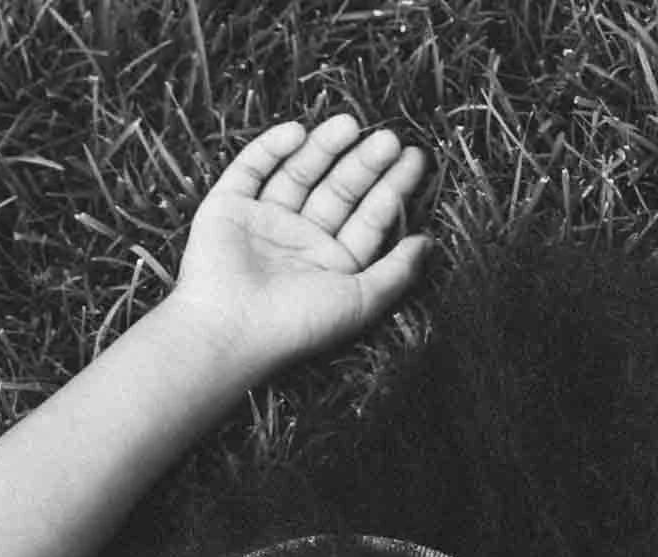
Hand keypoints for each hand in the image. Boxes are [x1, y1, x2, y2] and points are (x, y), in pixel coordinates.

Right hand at [165, 114, 434, 372]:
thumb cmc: (299, 323)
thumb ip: (397, 272)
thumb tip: (429, 243)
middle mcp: (301, 241)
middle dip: (364, 164)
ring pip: (298, 173)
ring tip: (350, 123)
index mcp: (333, 265)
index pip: (369, 218)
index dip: (393, 188)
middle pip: (338, 191)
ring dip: (323, 148)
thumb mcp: (360, 301)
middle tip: (389, 138)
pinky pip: (251, 169)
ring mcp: (264, 221)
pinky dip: (271, 148)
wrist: (229, 330)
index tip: (415, 159)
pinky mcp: (228, 207)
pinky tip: (298, 132)